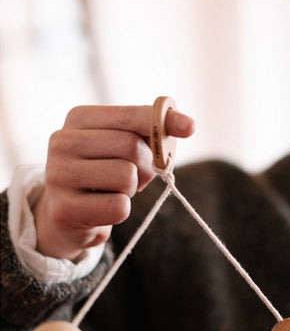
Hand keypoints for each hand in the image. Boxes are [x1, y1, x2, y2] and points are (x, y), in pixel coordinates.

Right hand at [33, 105, 194, 260]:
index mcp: (79, 118)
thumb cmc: (103, 172)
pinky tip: (101, 209)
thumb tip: (187, 125)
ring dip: (131, 189)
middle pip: (131, 146)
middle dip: (145, 166)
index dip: (163, 123)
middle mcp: (62, 141)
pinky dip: (120, 211)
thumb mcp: (125, 145)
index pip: (132, 115)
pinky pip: (118, 207)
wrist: (67, 215)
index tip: (189, 128)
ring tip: (113, 190)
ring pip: (126, 176)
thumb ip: (153, 130)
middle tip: (135, 176)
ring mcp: (58, 175)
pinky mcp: (64, 208)